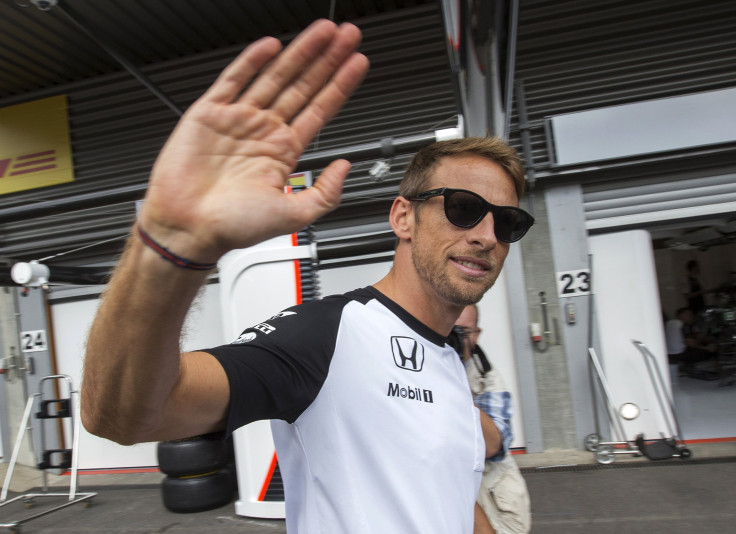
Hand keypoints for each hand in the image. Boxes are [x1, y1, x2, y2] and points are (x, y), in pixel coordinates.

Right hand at [139, 20, 368, 261]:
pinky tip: (271, 45)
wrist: (189, 229)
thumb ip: (325, 193)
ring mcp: (238, 119)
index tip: (358, 63)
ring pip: (275, 76)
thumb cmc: (233, 227)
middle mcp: (263, 131)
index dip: (340, 85)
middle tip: (348, 35)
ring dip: (300, 52)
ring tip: (324, 31)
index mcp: (283, 152)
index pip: (320, 109)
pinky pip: (233, 79)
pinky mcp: (209, 113)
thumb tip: (344, 167)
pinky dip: (252, 60)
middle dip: (327, 59)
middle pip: (303, 85)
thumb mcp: (294, 216)